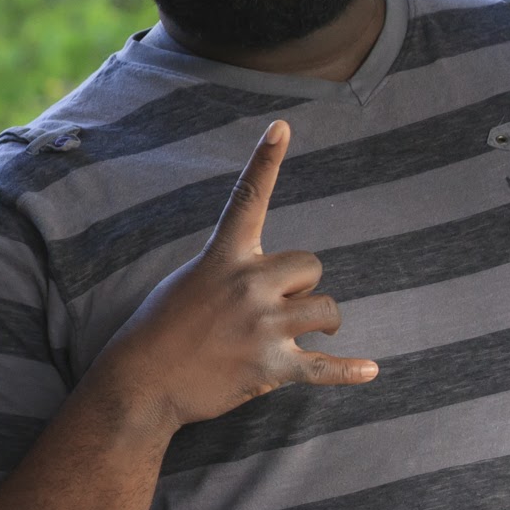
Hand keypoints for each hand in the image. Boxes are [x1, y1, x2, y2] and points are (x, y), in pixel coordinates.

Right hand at [92, 119, 376, 431]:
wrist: (140, 383)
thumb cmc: (158, 331)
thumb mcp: (187, 284)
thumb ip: (230, 272)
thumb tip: (277, 284)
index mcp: (222, 259)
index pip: (247, 199)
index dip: (265, 160)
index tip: (281, 126)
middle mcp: (247, 285)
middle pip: (312, 266)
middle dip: (302, 286)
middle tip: (275, 308)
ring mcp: (262, 327)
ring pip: (327, 312)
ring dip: (318, 323)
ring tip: (295, 336)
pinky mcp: (271, 367)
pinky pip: (325, 366)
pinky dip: (348, 371)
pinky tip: (369, 370)